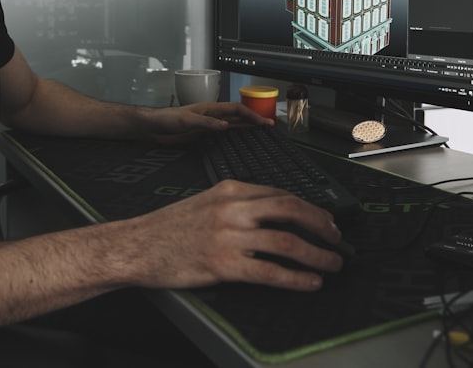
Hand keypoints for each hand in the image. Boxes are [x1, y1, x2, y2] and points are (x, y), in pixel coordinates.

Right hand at [114, 180, 344, 290]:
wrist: (135, 246)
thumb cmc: (167, 228)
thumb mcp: (205, 202)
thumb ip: (236, 204)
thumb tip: (272, 215)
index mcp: (229, 189)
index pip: (280, 193)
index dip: (309, 208)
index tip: (323, 219)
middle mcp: (232, 208)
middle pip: (291, 210)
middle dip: (321, 224)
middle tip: (336, 238)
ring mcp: (228, 236)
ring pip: (287, 242)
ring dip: (317, 254)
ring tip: (331, 264)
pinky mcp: (223, 265)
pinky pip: (270, 272)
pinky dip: (296, 278)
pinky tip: (310, 283)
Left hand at [141, 102, 271, 143]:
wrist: (153, 127)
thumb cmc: (167, 120)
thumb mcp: (187, 121)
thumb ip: (207, 123)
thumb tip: (226, 126)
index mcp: (210, 108)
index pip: (236, 109)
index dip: (251, 114)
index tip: (264, 122)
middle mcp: (212, 115)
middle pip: (237, 115)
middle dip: (253, 119)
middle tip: (269, 126)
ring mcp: (208, 124)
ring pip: (232, 123)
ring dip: (246, 126)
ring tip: (260, 131)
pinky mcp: (203, 133)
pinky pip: (223, 132)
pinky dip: (234, 133)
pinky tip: (239, 138)